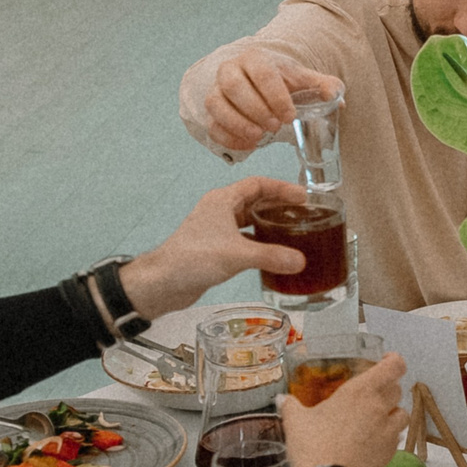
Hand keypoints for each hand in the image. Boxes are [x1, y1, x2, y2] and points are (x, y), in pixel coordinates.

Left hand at [116, 178, 306, 319]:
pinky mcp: (215, 247)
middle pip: (255, 199)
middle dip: (278, 203)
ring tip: (290, 228)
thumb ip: (270, 256)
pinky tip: (271, 251)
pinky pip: (243, 237)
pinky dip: (258, 240)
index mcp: (222, 200)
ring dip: (268, 221)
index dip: (281, 187)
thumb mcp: (236, 254)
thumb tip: (299, 261)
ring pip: (248, 218)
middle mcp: (219, 211)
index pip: (257, 184)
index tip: (302, 196)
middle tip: (302, 211)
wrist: (164, 282)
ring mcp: (216, 229)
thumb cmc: (191, 258)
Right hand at [206, 49, 343, 152]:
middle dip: (255, 109)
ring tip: (260, 137)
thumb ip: (323, 86)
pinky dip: (227, 138)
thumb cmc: (283, 81)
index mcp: (255, 58)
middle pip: (233, 85)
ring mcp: (216, 90)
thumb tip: (337, 98)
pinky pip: (212, 125)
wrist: (260, 82)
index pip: (261, 72)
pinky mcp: (211, 111)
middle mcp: (230, 69)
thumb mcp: (304, 80)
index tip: (290, 116)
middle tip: (275, 127)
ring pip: (216, 104)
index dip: (275, 96)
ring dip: (237, 123)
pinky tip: (248, 145)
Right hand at [281, 353, 408, 466]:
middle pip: (397, 389)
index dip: (393, 361)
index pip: (393, 366)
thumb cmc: (312, 447)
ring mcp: (388, 431)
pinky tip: (373, 440)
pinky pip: (396, 437)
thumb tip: (282, 399)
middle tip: (371, 393)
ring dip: (392, 412)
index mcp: (359, 392)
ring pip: (402, 413)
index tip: (385, 361)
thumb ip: (291, 406)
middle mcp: (379, 408)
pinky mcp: (390, 453)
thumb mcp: (295, 422)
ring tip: (376, 417)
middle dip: (387, 388)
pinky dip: (389, 435)